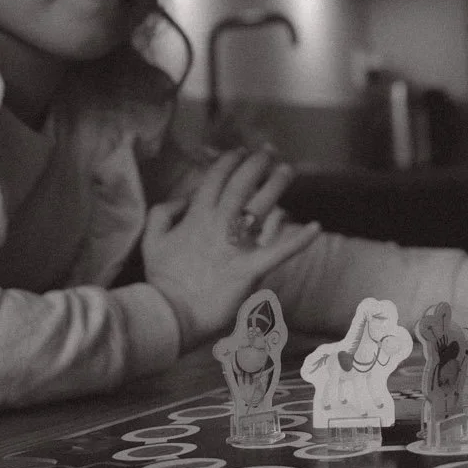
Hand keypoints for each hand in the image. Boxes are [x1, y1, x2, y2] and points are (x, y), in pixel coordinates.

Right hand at [142, 146, 320, 348]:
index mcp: (195, 218)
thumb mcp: (152, 241)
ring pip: (260, 207)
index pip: (215, 179)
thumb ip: (163, 213)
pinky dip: (298, 240)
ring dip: (275, 186)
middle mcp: (217, 226)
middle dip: (257, 165)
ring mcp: (236, 246)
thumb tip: (183, 198)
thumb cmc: (162, 281)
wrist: (170, 316)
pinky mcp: (250, 269)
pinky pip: (278, 252)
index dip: (229, 162)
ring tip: (287, 171)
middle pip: (241, 186)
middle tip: (270, 152)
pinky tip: (316, 227)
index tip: (241, 152)